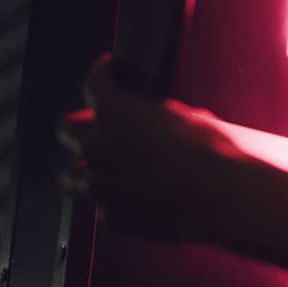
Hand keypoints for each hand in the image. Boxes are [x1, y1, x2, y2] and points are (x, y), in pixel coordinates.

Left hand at [57, 53, 244, 240]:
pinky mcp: (113, 215)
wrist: (220, 193)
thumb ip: (160, 115)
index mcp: (116, 111)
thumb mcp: (189, 117)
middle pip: (66, 127)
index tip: (110, 70)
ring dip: (87, 171)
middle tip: (103, 128)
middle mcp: (99, 144)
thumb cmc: (211, 151)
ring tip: (107, 171)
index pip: (94, 81)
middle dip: (81, 126)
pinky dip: (114, 204)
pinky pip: (102, 208)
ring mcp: (100, 182)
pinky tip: (133, 200)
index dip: (103, 72)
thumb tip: (160, 119)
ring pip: (70, 176)